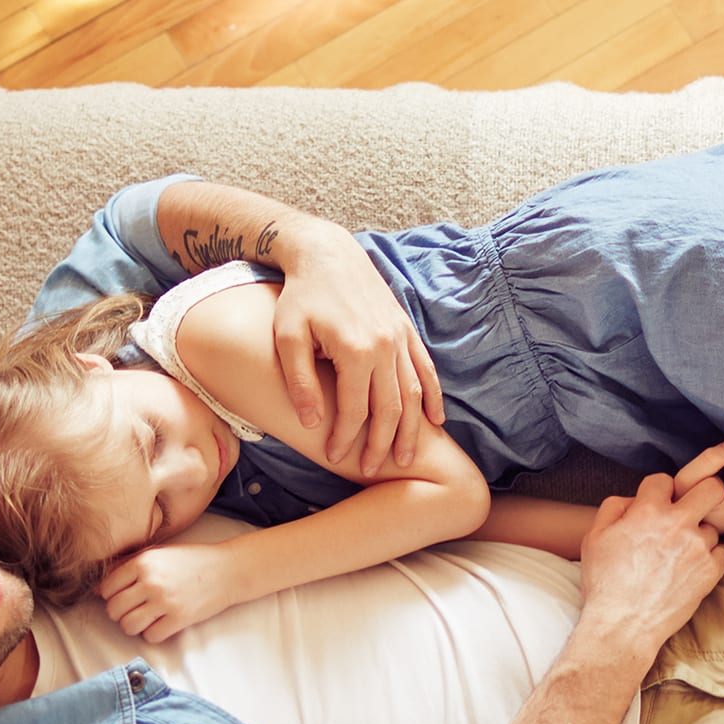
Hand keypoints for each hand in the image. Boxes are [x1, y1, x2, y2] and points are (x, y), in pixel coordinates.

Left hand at [97, 544, 235, 642]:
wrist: (227, 569)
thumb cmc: (189, 560)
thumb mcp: (157, 554)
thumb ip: (127, 566)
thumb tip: (99, 589)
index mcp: (142, 562)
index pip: (106, 588)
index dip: (110, 596)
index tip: (122, 596)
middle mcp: (151, 581)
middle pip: (114, 610)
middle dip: (120, 613)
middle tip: (132, 610)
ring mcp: (165, 601)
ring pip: (128, 626)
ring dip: (133, 626)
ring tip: (145, 619)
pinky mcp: (179, 618)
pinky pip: (151, 636)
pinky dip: (152, 634)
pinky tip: (161, 623)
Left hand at [271, 219, 444, 475]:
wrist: (327, 253)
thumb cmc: (300, 296)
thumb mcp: (288, 336)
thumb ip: (300, 381)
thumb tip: (311, 422)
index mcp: (355, 350)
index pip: (355, 409)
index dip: (345, 437)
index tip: (334, 456)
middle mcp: (384, 346)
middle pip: (390, 408)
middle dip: (381, 443)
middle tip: (372, 471)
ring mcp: (399, 337)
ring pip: (413, 393)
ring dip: (411, 429)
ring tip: (405, 458)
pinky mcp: (406, 329)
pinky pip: (426, 369)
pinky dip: (433, 397)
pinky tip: (436, 421)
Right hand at [575, 469, 723, 654]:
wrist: (623, 625)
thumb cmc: (605, 583)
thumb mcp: (593, 538)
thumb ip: (613, 508)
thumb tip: (633, 499)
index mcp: (647, 510)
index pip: (664, 479)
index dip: (658, 491)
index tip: (657, 503)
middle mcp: (677, 523)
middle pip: (711, 487)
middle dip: (702, 493)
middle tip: (691, 508)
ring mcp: (698, 547)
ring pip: (714, 524)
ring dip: (700, 533)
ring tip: (681, 551)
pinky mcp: (711, 570)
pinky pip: (721, 552)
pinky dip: (709, 557)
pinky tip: (690, 568)